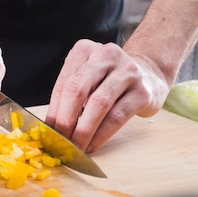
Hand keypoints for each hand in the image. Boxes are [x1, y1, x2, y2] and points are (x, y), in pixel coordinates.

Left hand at [46, 0, 197, 153]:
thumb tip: (52, 127)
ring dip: (84, 130)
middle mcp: (106, 55)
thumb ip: (70, 96)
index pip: (64, 83)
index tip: (48, 132)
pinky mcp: (143, 91)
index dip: (54, 110)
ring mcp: (127, 71)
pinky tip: (93, 145)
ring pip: (99, 104)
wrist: (149, 74)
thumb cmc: (108, 80)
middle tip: (60, 140)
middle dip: (66, 120)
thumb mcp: (87, 78)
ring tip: (76, 146)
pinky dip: (102, 134)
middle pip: (78, 90)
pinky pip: (117, 116)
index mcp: (85, 50)